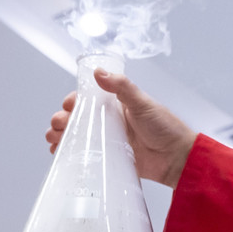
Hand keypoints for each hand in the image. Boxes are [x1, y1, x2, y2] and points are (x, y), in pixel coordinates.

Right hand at [45, 69, 196, 186]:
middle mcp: (109, 122)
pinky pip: (85, 156)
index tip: (68, 106)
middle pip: (77, 118)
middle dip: (62, 120)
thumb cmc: (166, 127)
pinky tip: (60, 154)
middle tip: (59, 125)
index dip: (73, 102)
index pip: (87, 100)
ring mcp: (108, 141)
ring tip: (54, 139)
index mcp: (116, 105)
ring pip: (77, 136)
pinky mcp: (109, 159)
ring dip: (61, 136)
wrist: (178, 158)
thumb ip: (122, 88)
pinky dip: (69, 154)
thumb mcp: (143, 103)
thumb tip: (98, 72)